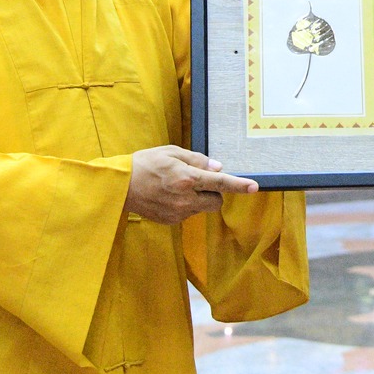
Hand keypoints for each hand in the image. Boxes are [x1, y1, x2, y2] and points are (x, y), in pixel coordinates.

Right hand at [126, 146, 256, 224]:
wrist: (120, 187)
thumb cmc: (145, 164)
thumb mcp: (171, 152)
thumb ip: (196, 160)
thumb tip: (217, 168)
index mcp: (187, 178)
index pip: (220, 182)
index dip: (239, 185)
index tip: (254, 187)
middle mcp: (185, 198)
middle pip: (216, 201)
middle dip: (213, 192)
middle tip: (197, 181)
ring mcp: (178, 212)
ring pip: (202, 208)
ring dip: (198, 199)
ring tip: (175, 187)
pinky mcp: (171, 221)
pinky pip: (188, 213)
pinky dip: (185, 205)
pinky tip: (168, 196)